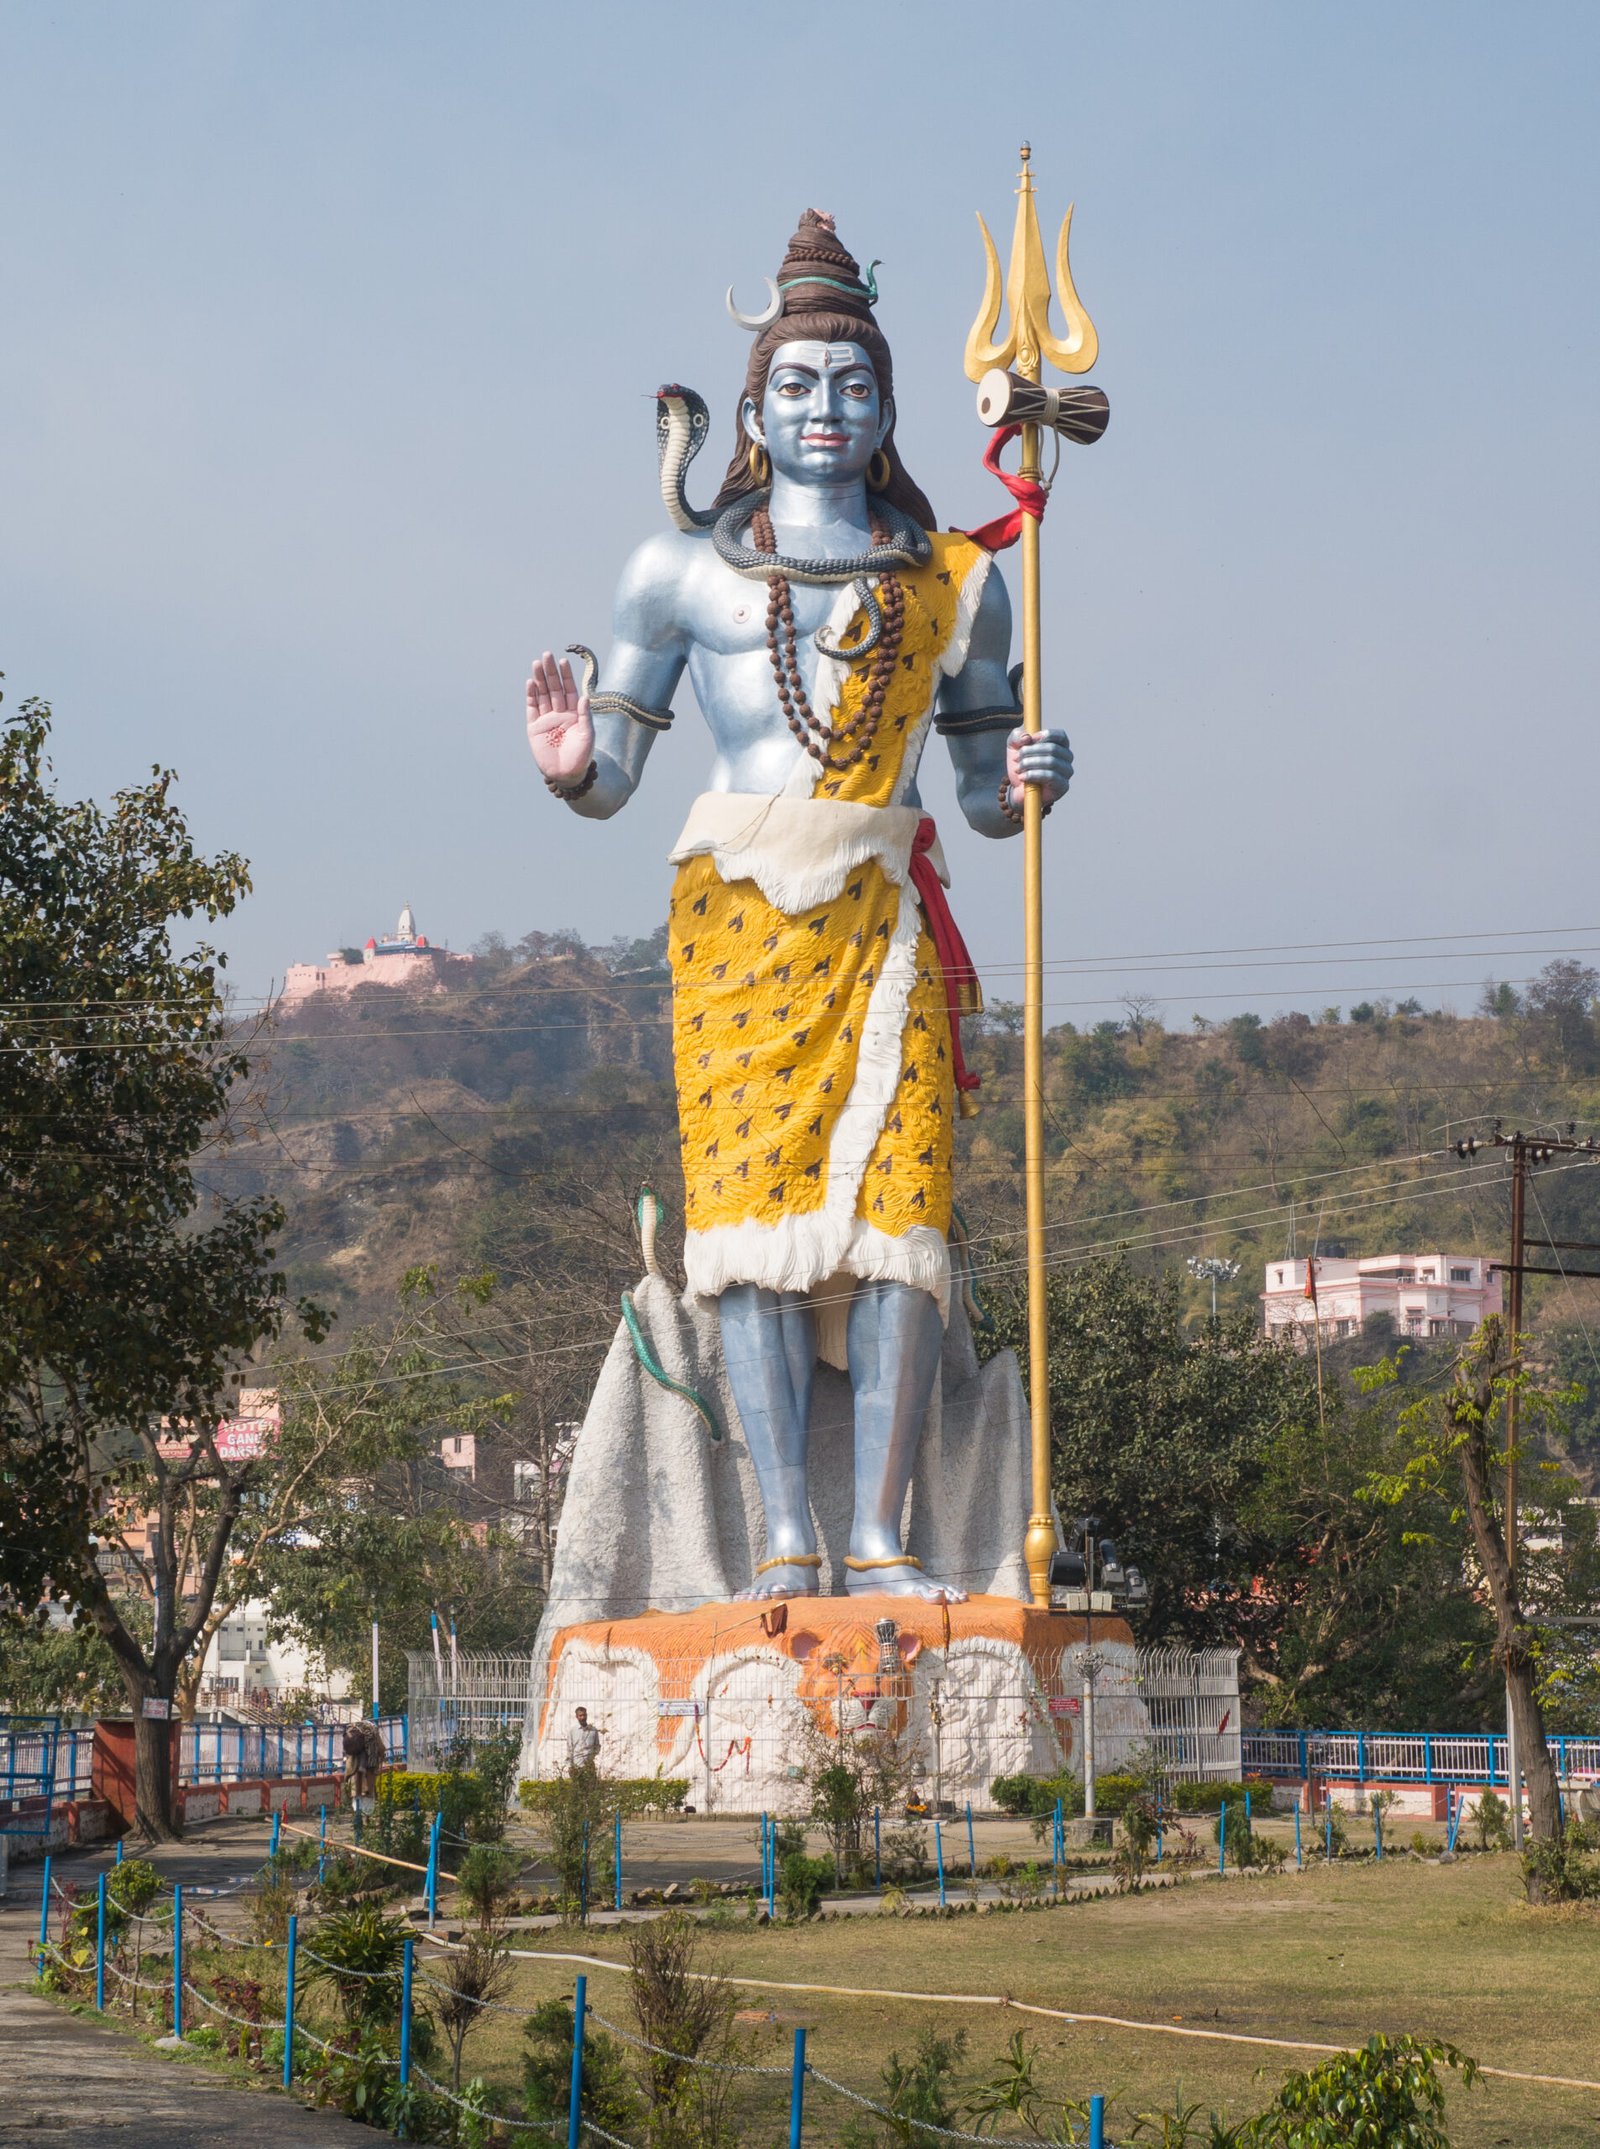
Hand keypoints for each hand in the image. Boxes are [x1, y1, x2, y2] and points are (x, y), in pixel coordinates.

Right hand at [525, 650, 594, 782]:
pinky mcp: (534, 728)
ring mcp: (546, 719)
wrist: (567, 774)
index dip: (566, 676)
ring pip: (541, 694)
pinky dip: (531, 696)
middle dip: (550, 672)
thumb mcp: (587, 735)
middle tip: (546, 655)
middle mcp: (559, 713)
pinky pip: (532, 708)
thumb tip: (585, 697)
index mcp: (574, 713)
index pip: (569, 689)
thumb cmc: (581, 756)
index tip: (563, 661)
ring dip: (539, 679)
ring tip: (537, 664)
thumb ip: (585, 716)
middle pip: (553, 688)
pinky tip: (531, 683)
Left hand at [1005, 725, 1073, 812]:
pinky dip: (1033, 775)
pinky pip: (1051, 776)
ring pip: (1051, 762)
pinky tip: (1022, 777)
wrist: (1017, 790)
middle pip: (1052, 748)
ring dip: (1030, 764)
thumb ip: (1017, 736)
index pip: (1059, 735)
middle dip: (1030, 751)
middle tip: (1016, 758)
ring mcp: (1067, 772)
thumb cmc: (1021, 765)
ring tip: (1018, 768)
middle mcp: (1067, 757)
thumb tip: (1027, 737)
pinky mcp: (1062, 786)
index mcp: (1059, 744)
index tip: (1028, 740)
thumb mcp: (1014, 746)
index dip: (1044, 736)